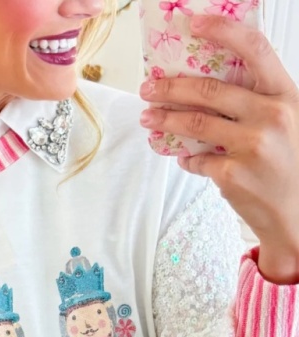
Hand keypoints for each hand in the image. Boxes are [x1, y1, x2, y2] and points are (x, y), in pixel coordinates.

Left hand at [139, 15, 298, 282]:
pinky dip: (186, 157)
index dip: (222, 30)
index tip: (195, 22)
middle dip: (171, 87)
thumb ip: (257, 101)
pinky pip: (197, 159)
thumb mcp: (286, 123)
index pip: (254, 49)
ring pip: (195, 123)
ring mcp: (251, 146)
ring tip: (150, 116)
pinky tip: (183, 156)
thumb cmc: (290, 165)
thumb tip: (208, 85)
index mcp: (284, 95)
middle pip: (209, 90)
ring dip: (166, 118)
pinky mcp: (233, 174)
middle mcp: (271, 116)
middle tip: (149, 87)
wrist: (296, 215)